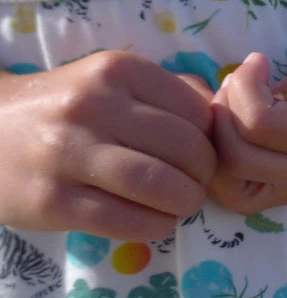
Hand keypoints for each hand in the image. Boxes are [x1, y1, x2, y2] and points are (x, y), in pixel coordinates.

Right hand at [0, 52, 216, 240]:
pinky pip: (128, 222)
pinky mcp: (52, 200)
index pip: (199, 112)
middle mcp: (94, 105)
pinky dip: (155, 227)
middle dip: (203, 176)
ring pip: (162, 186)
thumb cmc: (65, 109)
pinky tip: (152, 221)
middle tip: (193, 185)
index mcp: (118, 71)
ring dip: (184, 204)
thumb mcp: (111, 82)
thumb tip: (223, 112)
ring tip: (177, 204)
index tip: (198, 154)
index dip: (211, 140)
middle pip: (188, 150)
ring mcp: (68, 153)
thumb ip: (169, 92)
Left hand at [207, 49, 286, 212]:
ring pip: (232, 189)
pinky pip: (244, 196)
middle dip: (224, 113)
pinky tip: (239, 135)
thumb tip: (245, 96)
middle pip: (238, 158)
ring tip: (236, 110)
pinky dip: (228, 169)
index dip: (242, 86)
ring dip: (220, 146)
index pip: (259, 124)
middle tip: (240, 82)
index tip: (257, 60)